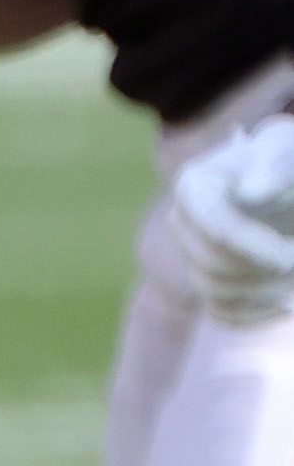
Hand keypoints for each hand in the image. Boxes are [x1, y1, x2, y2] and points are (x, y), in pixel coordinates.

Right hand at [173, 118, 293, 323]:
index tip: (290, 258)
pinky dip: (258, 312)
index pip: (214, 230)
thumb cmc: (289, 160)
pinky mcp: (207, 282)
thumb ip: (276, 164)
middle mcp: (182, 223)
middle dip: (263, 270)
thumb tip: (251, 191)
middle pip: (212, 264)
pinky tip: (288, 300)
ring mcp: (191, 255)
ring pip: (216, 292)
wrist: (287, 182)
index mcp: (193, 186)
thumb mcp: (288, 152)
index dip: (253, 249)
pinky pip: (224, 313)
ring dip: (267, 292)